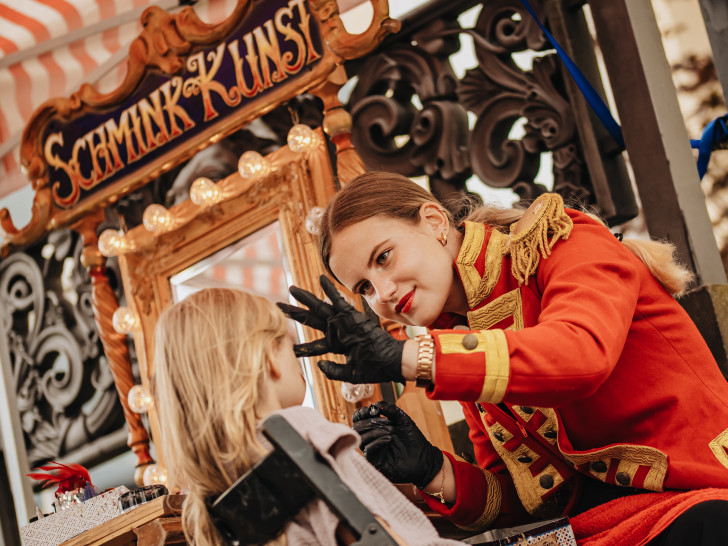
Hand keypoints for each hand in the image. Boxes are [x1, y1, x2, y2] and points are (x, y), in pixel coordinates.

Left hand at [277, 276, 404, 383]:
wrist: (392, 361)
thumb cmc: (375, 368)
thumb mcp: (351, 375)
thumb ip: (334, 371)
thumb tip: (318, 365)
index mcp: (337, 345)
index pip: (315, 345)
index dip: (301, 346)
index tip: (289, 347)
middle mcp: (338, 331)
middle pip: (311, 320)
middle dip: (294, 312)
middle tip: (278, 305)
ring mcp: (343, 323)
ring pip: (319, 309)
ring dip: (305, 299)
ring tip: (291, 289)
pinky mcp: (352, 317)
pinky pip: (338, 301)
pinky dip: (330, 290)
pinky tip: (321, 279)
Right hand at [352, 402, 442, 488]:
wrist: (423, 457)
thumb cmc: (412, 438)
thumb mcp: (402, 419)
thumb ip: (390, 409)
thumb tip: (376, 404)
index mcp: (374, 426)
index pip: (358, 418)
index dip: (362, 413)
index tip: (371, 410)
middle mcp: (370, 437)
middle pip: (356, 427)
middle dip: (370, 422)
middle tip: (385, 422)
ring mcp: (371, 449)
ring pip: (360, 438)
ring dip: (375, 431)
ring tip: (391, 431)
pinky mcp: (374, 461)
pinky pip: (368, 449)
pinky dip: (377, 441)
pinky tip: (389, 439)